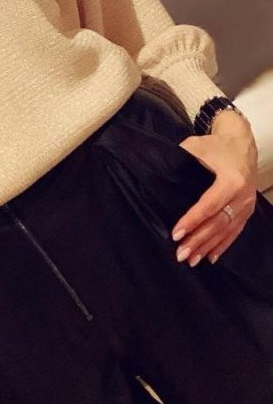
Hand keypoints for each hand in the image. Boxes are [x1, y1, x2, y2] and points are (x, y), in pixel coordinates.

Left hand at [171, 109, 258, 266]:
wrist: (241, 143)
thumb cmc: (215, 145)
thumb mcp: (195, 147)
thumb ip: (180, 161)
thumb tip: (156, 174)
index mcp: (231, 180)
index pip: (209, 205)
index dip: (192, 220)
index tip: (176, 234)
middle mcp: (242, 196)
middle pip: (217, 223)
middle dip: (198, 240)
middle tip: (180, 254)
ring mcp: (247, 205)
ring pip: (226, 231)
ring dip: (208, 247)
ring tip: (192, 260)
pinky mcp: (248, 211)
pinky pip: (235, 232)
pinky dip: (222, 245)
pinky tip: (211, 257)